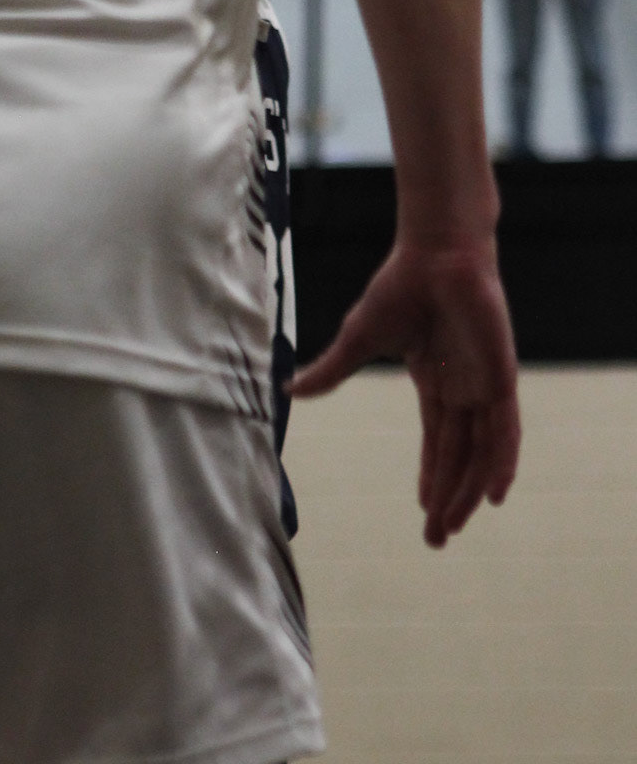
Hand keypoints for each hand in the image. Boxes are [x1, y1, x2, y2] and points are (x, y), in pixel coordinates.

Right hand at [288, 236, 520, 547]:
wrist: (437, 253)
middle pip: (459, 456)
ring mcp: (483, 383)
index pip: (438, 441)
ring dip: (469, 491)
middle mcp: (462, 387)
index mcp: (434, 379)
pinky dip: (502, 463)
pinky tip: (494, 495)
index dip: (431, 477)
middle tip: (437, 540)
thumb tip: (287, 392)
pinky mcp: (499, 376)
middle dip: (449, 499)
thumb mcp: (359, 338)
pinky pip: (505, 431)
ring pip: (481, 453)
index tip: (424, 511)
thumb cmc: (400, 285)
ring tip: (452, 527)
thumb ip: (330, 371)